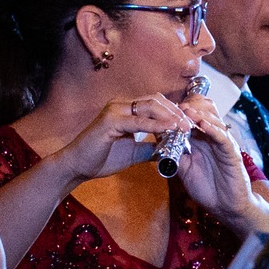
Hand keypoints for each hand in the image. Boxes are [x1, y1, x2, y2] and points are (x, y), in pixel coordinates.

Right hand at [54, 96, 186, 182]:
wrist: (76, 167)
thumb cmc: (101, 159)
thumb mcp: (133, 153)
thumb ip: (150, 148)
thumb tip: (169, 150)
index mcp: (126, 110)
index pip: (156, 104)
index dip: (175, 112)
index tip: (190, 125)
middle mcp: (121, 104)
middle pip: (156, 101)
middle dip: (176, 112)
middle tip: (192, 125)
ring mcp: (115, 110)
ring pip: (149, 106)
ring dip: (169, 116)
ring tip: (184, 127)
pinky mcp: (110, 120)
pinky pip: (138, 121)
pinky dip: (155, 125)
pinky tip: (168, 130)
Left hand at [173, 95, 261, 227]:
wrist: (225, 207)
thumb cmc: (206, 188)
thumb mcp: (183, 169)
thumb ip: (173, 153)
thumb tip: (156, 139)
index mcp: (201, 139)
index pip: (192, 117)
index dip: (179, 111)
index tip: (164, 108)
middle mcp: (213, 137)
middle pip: (204, 112)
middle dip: (190, 107)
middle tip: (175, 106)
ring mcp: (223, 143)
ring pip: (213, 120)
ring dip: (199, 114)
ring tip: (186, 110)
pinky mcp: (232, 153)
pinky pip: (223, 138)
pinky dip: (213, 130)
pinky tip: (202, 125)